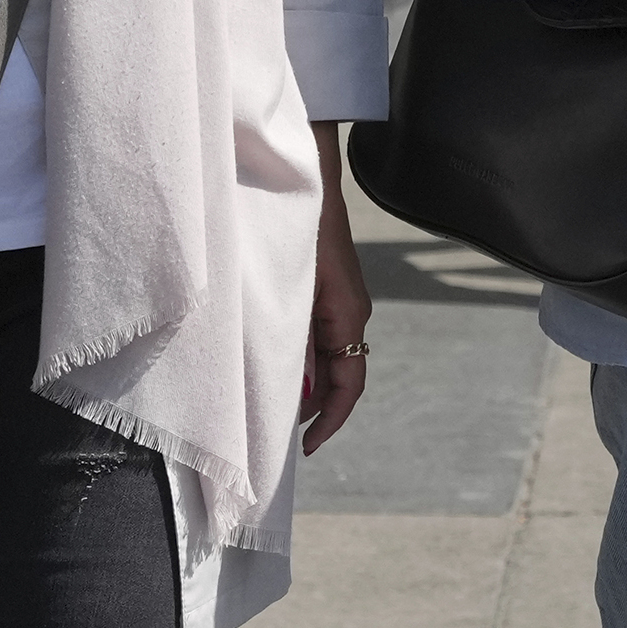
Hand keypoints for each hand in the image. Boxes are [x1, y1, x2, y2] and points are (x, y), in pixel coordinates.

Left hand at [299, 162, 372, 450]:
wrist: (305, 180)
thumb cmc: (293, 228)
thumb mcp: (290, 288)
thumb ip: (292, 337)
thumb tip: (297, 388)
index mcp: (348, 315)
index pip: (348, 384)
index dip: (330, 420)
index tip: (307, 447)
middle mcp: (352, 314)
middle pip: (341, 376)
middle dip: (315, 409)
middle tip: (279, 435)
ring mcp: (343, 303)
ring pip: (332, 359)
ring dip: (308, 386)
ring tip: (274, 407)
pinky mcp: (330, 293)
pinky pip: (323, 339)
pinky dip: (305, 361)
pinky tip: (279, 366)